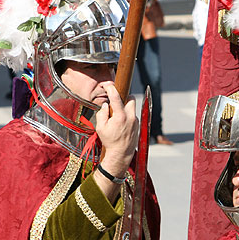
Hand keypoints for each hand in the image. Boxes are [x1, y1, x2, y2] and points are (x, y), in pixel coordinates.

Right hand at [94, 83, 138, 199]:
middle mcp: (130, 117)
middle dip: (124, 96)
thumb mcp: (100, 127)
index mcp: (120, 116)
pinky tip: (121, 124)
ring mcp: (136, 121)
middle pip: (131, 98)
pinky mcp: (138, 125)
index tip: (107, 84)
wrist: (121, 154)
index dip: (111, 88)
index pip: (116, 96)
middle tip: (116, 100)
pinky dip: (127, 115)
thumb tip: (106, 105)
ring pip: (132, 107)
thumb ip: (102, 113)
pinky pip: (133, 115)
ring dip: (125, 106)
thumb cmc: (110, 141)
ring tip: (117, 114)